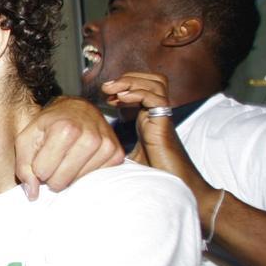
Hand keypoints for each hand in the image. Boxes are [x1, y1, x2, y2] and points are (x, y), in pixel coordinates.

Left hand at [14, 96, 124, 199]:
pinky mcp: (117, 154)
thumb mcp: (27, 139)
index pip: (42, 172)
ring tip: (67, 158)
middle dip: (52, 176)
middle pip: (61, 181)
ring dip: (69, 176)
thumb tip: (33, 194)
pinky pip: (95, 179)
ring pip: (78, 183)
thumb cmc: (49, 125)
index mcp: (65, 129)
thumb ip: (23, 167)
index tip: (42, 156)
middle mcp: (90, 137)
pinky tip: (82, 161)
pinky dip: (84, 174)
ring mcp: (106, 146)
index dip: (38, 168)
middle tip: (54, 161)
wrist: (78, 109)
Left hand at [102, 73, 211, 197]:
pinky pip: (156, 98)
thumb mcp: (125, 157)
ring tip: (111, 89)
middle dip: (129, 77)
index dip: (125, 85)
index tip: (107, 95)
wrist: (173, 188)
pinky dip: (138, 93)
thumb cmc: (151, 175)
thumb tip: (92, 147)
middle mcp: (157, 114)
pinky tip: (121, 99)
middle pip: (154, 79)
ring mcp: (162, 118)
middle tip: (107, 87)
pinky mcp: (164, 125)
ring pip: (157, 83)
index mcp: (148, 118)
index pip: (144, 87)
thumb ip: (114, 148)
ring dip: (131, 81)